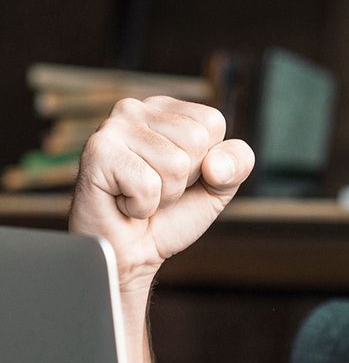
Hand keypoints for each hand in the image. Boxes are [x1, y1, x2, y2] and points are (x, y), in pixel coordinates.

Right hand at [69, 96, 253, 292]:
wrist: (131, 253)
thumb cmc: (170, 216)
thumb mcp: (217, 188)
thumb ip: (237, 165)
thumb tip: (216, 164)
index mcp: (167, 110)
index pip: (213, 122)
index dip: (207, 161)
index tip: (181, 177)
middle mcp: (137, 108)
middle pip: (196, 140)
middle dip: (184, 179)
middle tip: (157, 189)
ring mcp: (113, 126)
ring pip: (174, 163)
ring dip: (164, 195)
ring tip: (140, 196)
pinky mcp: (98, 151)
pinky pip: (148, 183)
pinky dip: (143, 206)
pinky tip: (124, 203)